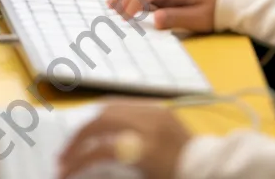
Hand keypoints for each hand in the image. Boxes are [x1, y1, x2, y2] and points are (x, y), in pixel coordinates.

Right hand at [59, 102, 189, 178]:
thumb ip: (115, 173)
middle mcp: (151, 123)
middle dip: (78, 138)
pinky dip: (108, 114)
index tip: (63, 172)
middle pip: (103, 120)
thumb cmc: (176, 178)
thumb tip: (87, 169)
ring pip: (112, 106)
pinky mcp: (161, 108)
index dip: (78, 161)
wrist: (211, 169)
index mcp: (148, 149)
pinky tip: (100, 128)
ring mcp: (157, 111)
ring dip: (91, 123)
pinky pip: (127, 104)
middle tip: (64, 156)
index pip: (101, 149)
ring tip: (77, 142)